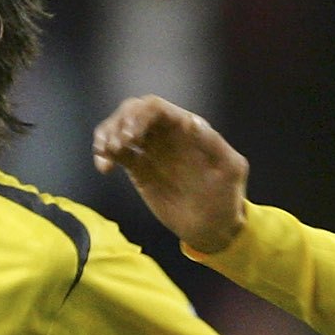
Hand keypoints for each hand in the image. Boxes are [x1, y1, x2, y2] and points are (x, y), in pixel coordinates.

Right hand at [92, 97, 249, 252]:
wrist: (213, 227)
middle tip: (116, 146)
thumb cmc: (227, 197)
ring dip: (107, 135)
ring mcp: (150, 150)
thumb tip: (191, 122)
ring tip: (106, 155)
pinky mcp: (139, 169)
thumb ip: (213, 144)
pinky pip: (118, 154)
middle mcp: (165, 133)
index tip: (131, 136)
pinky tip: (104, 167)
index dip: (138, 115)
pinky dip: (106, 155)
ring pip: (120, 129)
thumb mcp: (230, 169)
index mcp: (185, 126)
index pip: (155, 107)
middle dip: (119, 123)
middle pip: (133, 112)